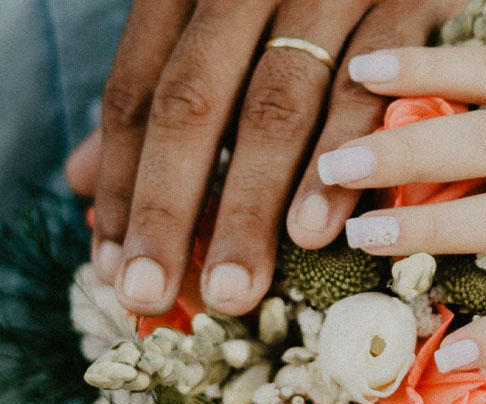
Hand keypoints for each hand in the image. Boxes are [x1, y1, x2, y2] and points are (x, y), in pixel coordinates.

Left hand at [66, 0, 465, 315]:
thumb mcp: (211, 28)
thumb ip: (155, 94)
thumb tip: (82, 177)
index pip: (137, 94)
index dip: (122, 185)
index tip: (114, 265)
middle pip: (194, 103)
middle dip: (170, 205)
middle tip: (154, 291)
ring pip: (278, 105)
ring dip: (253, 201)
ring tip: (236, 282)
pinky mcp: (402, 5)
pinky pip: (371, 94)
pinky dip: (344, 161)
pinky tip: (320, 227)